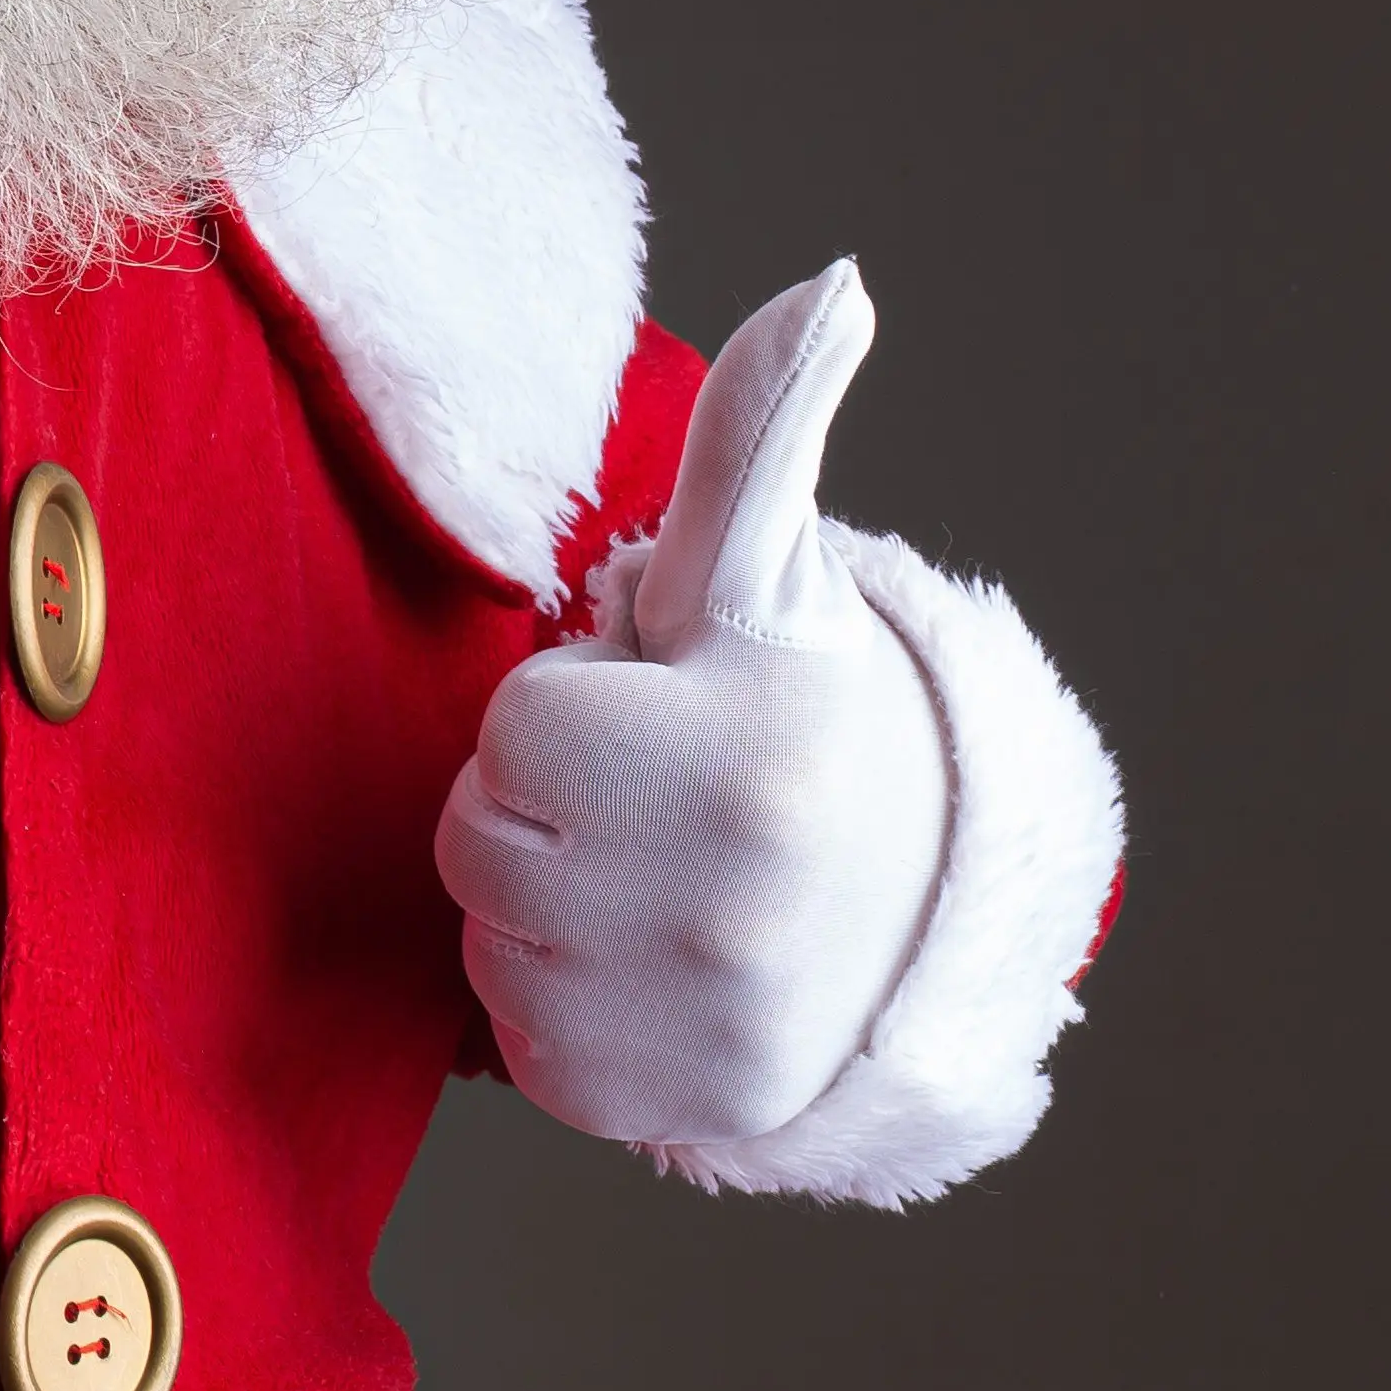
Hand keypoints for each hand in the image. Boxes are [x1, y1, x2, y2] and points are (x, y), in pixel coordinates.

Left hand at [438, 262, 954, 1146]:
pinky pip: (515, 1034)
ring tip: (654, 880)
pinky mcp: (654, 1108)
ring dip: (545, 907)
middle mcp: (719, 918)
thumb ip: (771, 429)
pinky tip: (646, 964)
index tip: (653, 719)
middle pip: (479, 843)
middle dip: (542, 810)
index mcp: (734, 774)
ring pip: (488, 940)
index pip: (510, 734)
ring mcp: (689, 1028)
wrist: (910, 920)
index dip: (564, 715)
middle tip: (649, 803)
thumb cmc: (797, 719)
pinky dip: (560, 1002)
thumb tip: (837, 282)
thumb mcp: (773, 578)